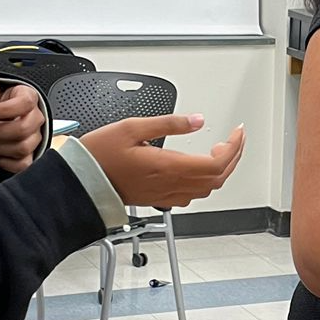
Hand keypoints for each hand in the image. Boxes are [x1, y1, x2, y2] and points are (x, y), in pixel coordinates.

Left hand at [0, 77, 44, 175]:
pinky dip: (2, 160)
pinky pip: (21, 164)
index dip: (2, 110)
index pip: (24, 104)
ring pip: (20, 148)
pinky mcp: (29, 156)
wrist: (5, 118)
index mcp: (29, 99)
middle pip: (21, 130)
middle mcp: (36, 120)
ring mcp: (34, 139)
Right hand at [82, 115, 245, 208]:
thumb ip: (169, 123)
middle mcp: (171, 185)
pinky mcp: (160, 199)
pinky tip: (199, 167)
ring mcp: (167, 195)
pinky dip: (205, 181)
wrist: (82, 182)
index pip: (217, 164)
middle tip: (234, 139)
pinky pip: (192, 194)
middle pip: (218, 178)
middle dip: (233, 157)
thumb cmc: (100, 156)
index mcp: (169, 166)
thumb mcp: (133, 127)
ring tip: (221, 151)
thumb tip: (196, 120)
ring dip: (221, 170)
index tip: (236, 133)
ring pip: (207, 189)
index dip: (234, 148)